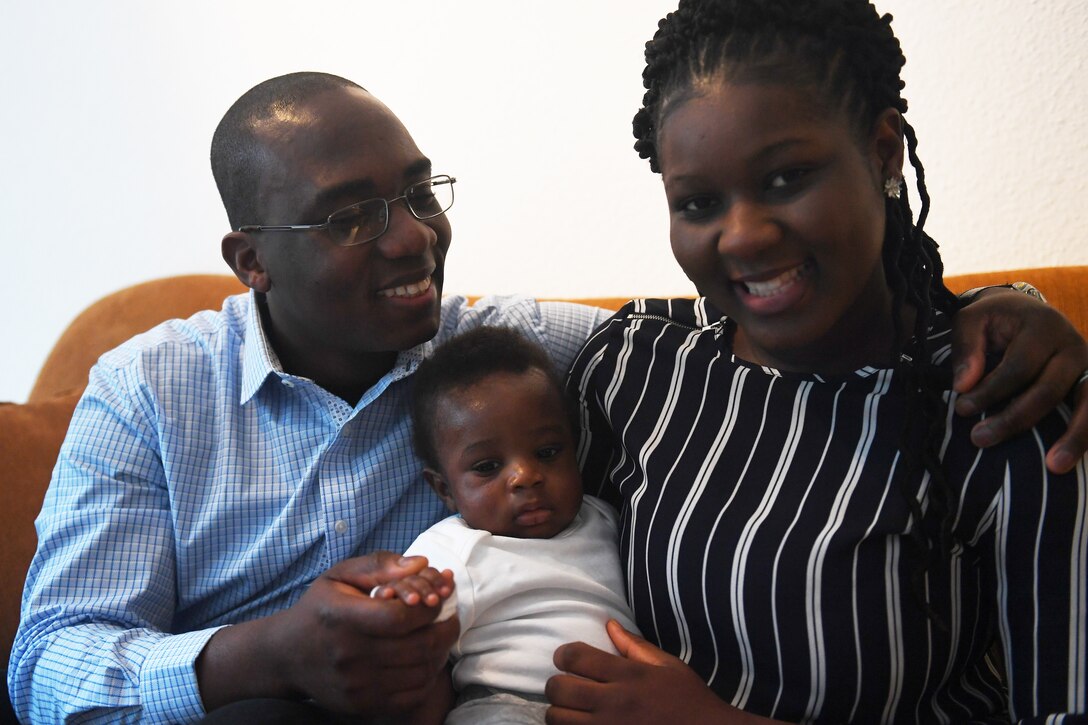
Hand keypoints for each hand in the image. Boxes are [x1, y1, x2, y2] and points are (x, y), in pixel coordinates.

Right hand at [197, 552, 459, 715]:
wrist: (287, 656)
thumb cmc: (320, 608)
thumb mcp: (340, 575)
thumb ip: (380, 564)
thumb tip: (421, 563)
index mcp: (343, 619)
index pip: (401, 617)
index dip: (429, 607)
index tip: (439, 598)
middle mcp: (349, 656)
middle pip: (418, 646)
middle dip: (445, 629)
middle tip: (451, 617)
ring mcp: (357, 686)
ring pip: (420, 672)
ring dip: (441, 652)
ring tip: (441, 636)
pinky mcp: (363, 706)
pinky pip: (412, 695)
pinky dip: (429, 676)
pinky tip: (427, 659)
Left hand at [546, 620, 762, 723]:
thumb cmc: (689, 700)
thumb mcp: (667, 666)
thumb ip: (634, 646)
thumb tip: (609, 625)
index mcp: (629, 676)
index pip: (576, 657)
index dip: (563, 654)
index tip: (566, 658)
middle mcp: (615, 703)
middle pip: (560, 689)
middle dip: (557, 685)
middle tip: (565, 685)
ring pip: (558, 719)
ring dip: (559, 712)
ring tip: (570, 709)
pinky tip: (580, 724)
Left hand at [950, 287, 1087, 472]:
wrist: (1028, 310)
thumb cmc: (996, 319)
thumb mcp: (973, 320)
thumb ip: (966, 348)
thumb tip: (963, 385)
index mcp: (1043, 326)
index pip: (1017, 368)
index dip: (989, 392)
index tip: (961, 409)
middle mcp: (1073, 345)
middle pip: (1048, 390)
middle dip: (1014, 419)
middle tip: (979, 439)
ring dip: (1073, 438)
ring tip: (1054, 467)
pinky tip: (1075, 459)